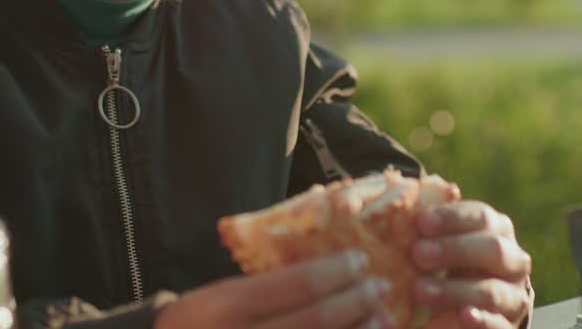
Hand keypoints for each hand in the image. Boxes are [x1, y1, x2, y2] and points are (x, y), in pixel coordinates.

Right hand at [155, 251, 395, 328]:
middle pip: (315, 319)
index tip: (361, 259)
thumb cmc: (198, 327)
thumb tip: (329, 271)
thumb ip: (263, 288)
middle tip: (380, 287)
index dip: (336, 271)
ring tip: (382, 319)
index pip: (295, 284)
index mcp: (225, 306)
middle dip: (355, 301)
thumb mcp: (217, 298)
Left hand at [409, 201, 532, 328]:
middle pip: (493, 250)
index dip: (452, 218)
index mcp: (498, 230)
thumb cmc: (450, 262)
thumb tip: (403, 208)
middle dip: (454, 250)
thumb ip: (431, 229)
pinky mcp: (507, 326)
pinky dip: (479, 319)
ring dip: (455, 290)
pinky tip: (462, 315)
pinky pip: (497, 324)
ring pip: (492, 291)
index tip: (421, 223)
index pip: (481, 217)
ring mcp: (513, 297)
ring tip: (420, 290)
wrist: (473, 304)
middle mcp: (513, 261)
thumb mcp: (444, 242)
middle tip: (418, 254)